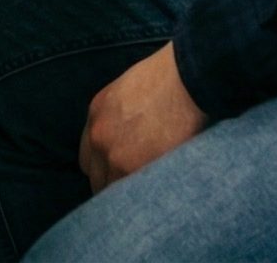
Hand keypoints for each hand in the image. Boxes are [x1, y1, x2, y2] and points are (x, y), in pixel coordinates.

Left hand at [78, 44, 205, 194]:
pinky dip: (143, 198)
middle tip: (136, 188)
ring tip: (149, 196)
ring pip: (112, 191)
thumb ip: (121, 115)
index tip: (119, 174)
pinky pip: (131, 195)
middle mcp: (99, 136)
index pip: (88, 157)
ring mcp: (114, 154)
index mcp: (97, 113)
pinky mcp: (133, 168)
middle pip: (97, 177)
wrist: (188, 78)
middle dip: (114, 184)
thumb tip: (129, 138)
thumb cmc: (170, 77)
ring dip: (129, 193)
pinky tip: (158, 196)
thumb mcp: (131, 89)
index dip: (105, 168)